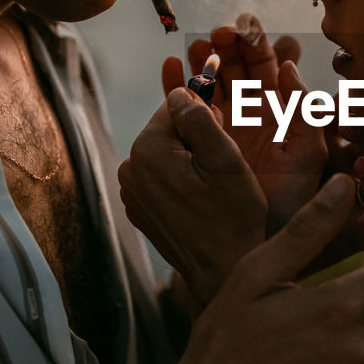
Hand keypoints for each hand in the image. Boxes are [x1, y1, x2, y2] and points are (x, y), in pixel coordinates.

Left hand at [119, 87, 267, 305]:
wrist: (222, 271)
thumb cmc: (232, 217)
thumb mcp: (226, 159)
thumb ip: (201, 117)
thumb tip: (180, 93)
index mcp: (148, 150)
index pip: (175, 104)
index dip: (206, 113)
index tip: (227, 129)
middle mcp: (130, 168)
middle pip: (168, 129)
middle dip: (196, 137)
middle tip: (224, 164)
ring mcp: (131, 191)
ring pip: (166, 153)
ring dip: (190, 158)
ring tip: (215, 184)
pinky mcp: (139, 208)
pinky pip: (161, 177)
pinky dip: (181, 179)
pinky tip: (202, 199)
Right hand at [164, 16, 328, 232]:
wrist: (258, 243)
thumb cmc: (290, 205)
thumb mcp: (306, 156)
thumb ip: (304, 112)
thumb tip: (289, 65)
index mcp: (281, 110)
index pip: (269, 64)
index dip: (258, 43)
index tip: (246, 28)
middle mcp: (251, 112)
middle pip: (235, 66)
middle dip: (225, 46)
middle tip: (217, 35)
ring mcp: (223, 125)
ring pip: (209, 82)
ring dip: (200, 61)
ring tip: (193, 48)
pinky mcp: (197, 141)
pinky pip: (184, 108)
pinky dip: (174, 87)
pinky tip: (168, 66)